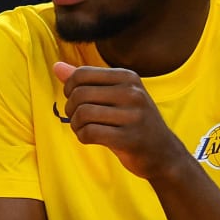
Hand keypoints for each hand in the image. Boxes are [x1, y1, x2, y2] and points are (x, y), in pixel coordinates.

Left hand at [53, 62, 193, 180]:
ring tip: (83, 128)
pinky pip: (89, 133)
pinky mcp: (129, 138)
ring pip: (83, 113)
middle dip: (71, 108)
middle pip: (79, 94)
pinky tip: (90, 138)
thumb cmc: (133, 121)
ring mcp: (133, 116)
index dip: (69, 88)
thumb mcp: (115, 95)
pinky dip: (82, 137)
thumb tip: (57, 66)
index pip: (82, 74)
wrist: (163, 153)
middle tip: (78, 118)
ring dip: (75, 124)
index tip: (75, 99)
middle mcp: (132, 93)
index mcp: (128, 77)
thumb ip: (86, 80)